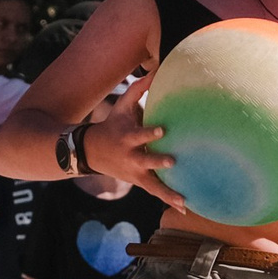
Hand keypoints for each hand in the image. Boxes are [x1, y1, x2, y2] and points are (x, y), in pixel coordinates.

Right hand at [82, 75, 184, 212]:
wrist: (91, 152)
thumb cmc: (113, 124)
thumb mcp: (122, 106)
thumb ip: (139, 89)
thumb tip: (156, 70)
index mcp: (128, 138)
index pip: (140, 135)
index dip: (150, 133)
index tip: (163, 130)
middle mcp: (132, 157)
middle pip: (146, 161)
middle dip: (158, 162)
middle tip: (173, 161)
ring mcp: (135, 172)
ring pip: (153, 184)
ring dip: (167, 192)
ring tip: (183, 200)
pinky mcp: (140, 182)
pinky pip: (156, 192)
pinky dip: (169, 200)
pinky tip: (186, 208)